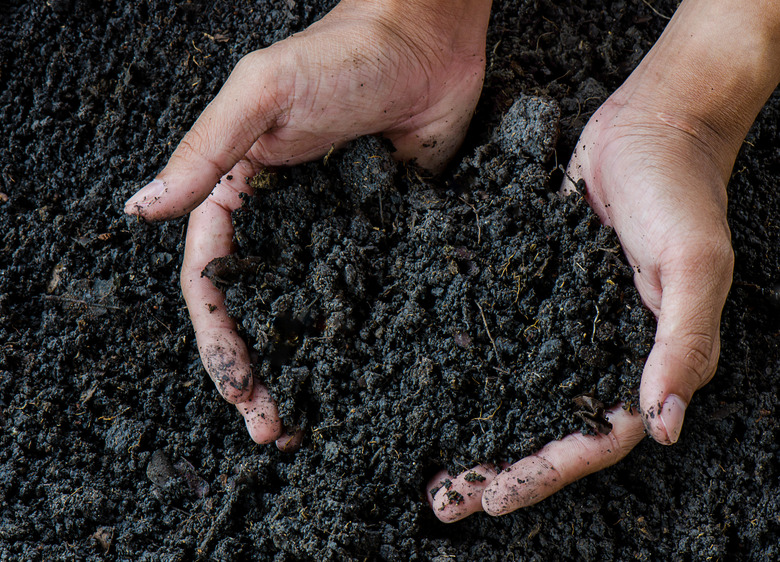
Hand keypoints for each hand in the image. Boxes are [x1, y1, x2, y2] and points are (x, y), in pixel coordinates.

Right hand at [124, 0, 491, 444]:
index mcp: (239, 195)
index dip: (220, 342)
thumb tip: (139, 209)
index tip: (239, 392)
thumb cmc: (342, 54)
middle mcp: (283, 223)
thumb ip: (205, 153)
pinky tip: (367, 377)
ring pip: (310, 315)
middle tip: (272, 432)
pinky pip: (366, 295)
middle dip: (258, 374)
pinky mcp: (382, 236)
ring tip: (312, 424)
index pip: (214, 283)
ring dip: (306, 370)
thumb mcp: (263, 93)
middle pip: (260, 312)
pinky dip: (360, 340)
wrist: (429, 41)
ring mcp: (334, 234)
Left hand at [430, 0, 779, 520]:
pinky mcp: (537, 291)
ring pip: (520, 394)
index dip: (548, 471)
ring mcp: (567, 324)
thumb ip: (684, 340)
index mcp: (647, 361)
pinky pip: (504, 342)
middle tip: (444, 501)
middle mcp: (603, 353)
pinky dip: (473, 371)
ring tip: (431, 464)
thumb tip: (664, 424)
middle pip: (549, 429)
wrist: (648, 123)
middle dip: (502, 469)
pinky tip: (434, 386)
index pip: (597, 439)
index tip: (494, 496)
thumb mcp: (695, 263)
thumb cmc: (680, 190)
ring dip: (480, 431)